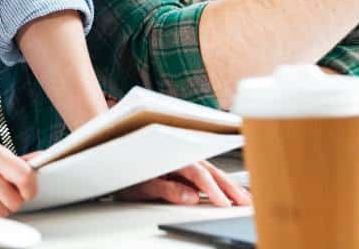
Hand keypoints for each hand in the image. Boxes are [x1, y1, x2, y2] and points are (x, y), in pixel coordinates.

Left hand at [117, 160, 250, 206]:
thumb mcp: (140, 186)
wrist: (113, 156)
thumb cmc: (125, 172)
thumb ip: (165, 190)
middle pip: (210, 171)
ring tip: (244, 198)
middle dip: (229, 187)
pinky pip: (207, 173)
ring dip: (229, 185)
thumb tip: (191, 197)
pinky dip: (220, 183)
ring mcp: (185, 160)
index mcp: (172, 156)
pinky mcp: (186, 166)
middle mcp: (181, 155)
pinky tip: (230, 191)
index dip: (212, 190)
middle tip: (245, 201)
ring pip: (212, 171)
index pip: (198, 174)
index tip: (223, 203)